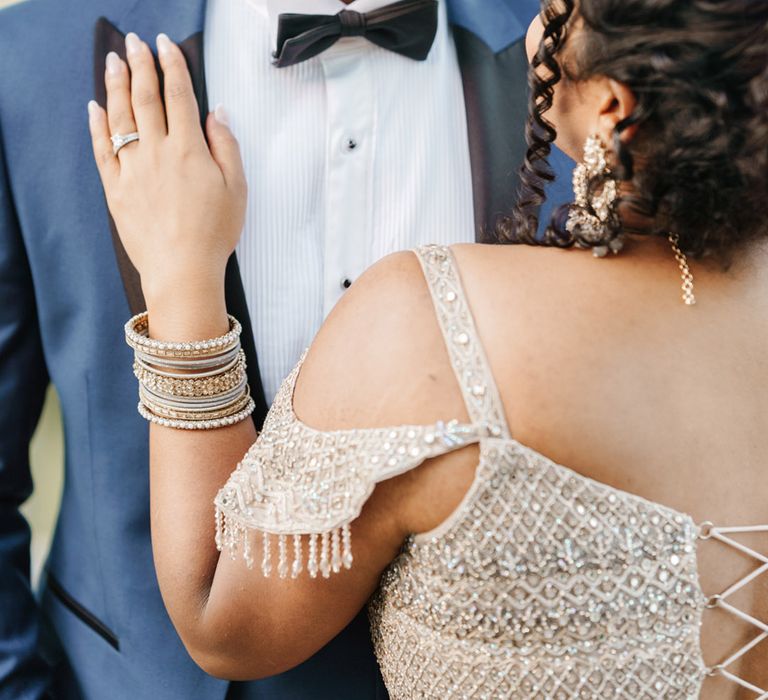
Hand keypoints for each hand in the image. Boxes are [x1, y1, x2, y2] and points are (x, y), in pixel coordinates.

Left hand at [87, 32, 246, 305]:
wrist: (182, 269)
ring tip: (114, 62)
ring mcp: (132, 169)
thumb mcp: (236, 188)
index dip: (172, 67)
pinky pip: (102, 149)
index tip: (166, 47)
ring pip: (120, 117)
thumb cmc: (215, 232)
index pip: (179, 96)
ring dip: (116, 85)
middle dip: (140, 65)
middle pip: (145, 98)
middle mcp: (157, 152)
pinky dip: (97, 125)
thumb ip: (226, 146)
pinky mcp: (116, 188)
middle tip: (136, 43)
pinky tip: (94, 107)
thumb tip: (216, 113)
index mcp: (189, 149)